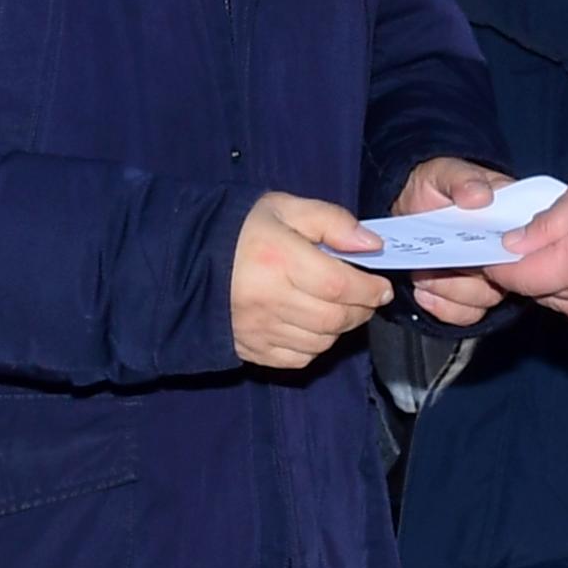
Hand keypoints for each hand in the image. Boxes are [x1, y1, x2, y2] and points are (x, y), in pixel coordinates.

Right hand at [231, 192, 391, 369]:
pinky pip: (297, 359)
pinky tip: (312, 324)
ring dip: (340, 328)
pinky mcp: (249, 348)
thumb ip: (332, 221)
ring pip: (320, 342)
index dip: (369, 289)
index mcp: (278, 259)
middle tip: (366, 296)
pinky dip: (315, 346)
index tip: (382, 286)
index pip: (339, 285)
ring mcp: (257, 329)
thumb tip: (372, 245)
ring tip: (339, 307)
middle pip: (334, 319)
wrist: (186, 258)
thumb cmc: (240, 229)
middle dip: (361, 309)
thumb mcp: (285, 208)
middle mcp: (268, 299)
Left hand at [398, 155, 512, 325]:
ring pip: (485, 300)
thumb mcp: (445, 172)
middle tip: (437, 266)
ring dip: (451, 292)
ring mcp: (488, 274)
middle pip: (507, 279)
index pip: (528, 242)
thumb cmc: (435, 185)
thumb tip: (480, 196)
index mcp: (511, 217)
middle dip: (468, 278)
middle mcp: (506, 250)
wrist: (408, 203)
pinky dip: (444, 308)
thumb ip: (462, 179)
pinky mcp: (467, 294)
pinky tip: (424, 293)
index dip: (505, 252)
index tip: (476, 253)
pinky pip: (466, 314)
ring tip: (424, 277)